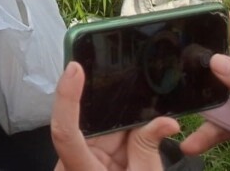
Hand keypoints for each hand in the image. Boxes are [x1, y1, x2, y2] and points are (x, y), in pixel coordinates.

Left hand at [51, 61, 180, 170]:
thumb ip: (148, 148)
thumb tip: (165, 121)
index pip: (64, 130)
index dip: (66, 97)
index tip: (75, 69)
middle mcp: (73, 167)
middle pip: (88, 127)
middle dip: (115, 116)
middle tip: (139, 106)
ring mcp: (79, 165)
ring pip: (98, 134)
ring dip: (122, 131)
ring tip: (143, 124)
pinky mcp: (87, 165)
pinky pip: (102, 145)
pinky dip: (122, 141)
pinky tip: (139, 134)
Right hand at [180, 15, 229, 170]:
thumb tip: (214, 59)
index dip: (219, 28)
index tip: (186, 22)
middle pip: (229, 59)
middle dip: (203, 56)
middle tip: (169, 52)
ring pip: (219, 91)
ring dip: (200, 97)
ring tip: (173, 96)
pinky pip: (221, 123)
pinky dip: (206, 132)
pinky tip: (190, 142)